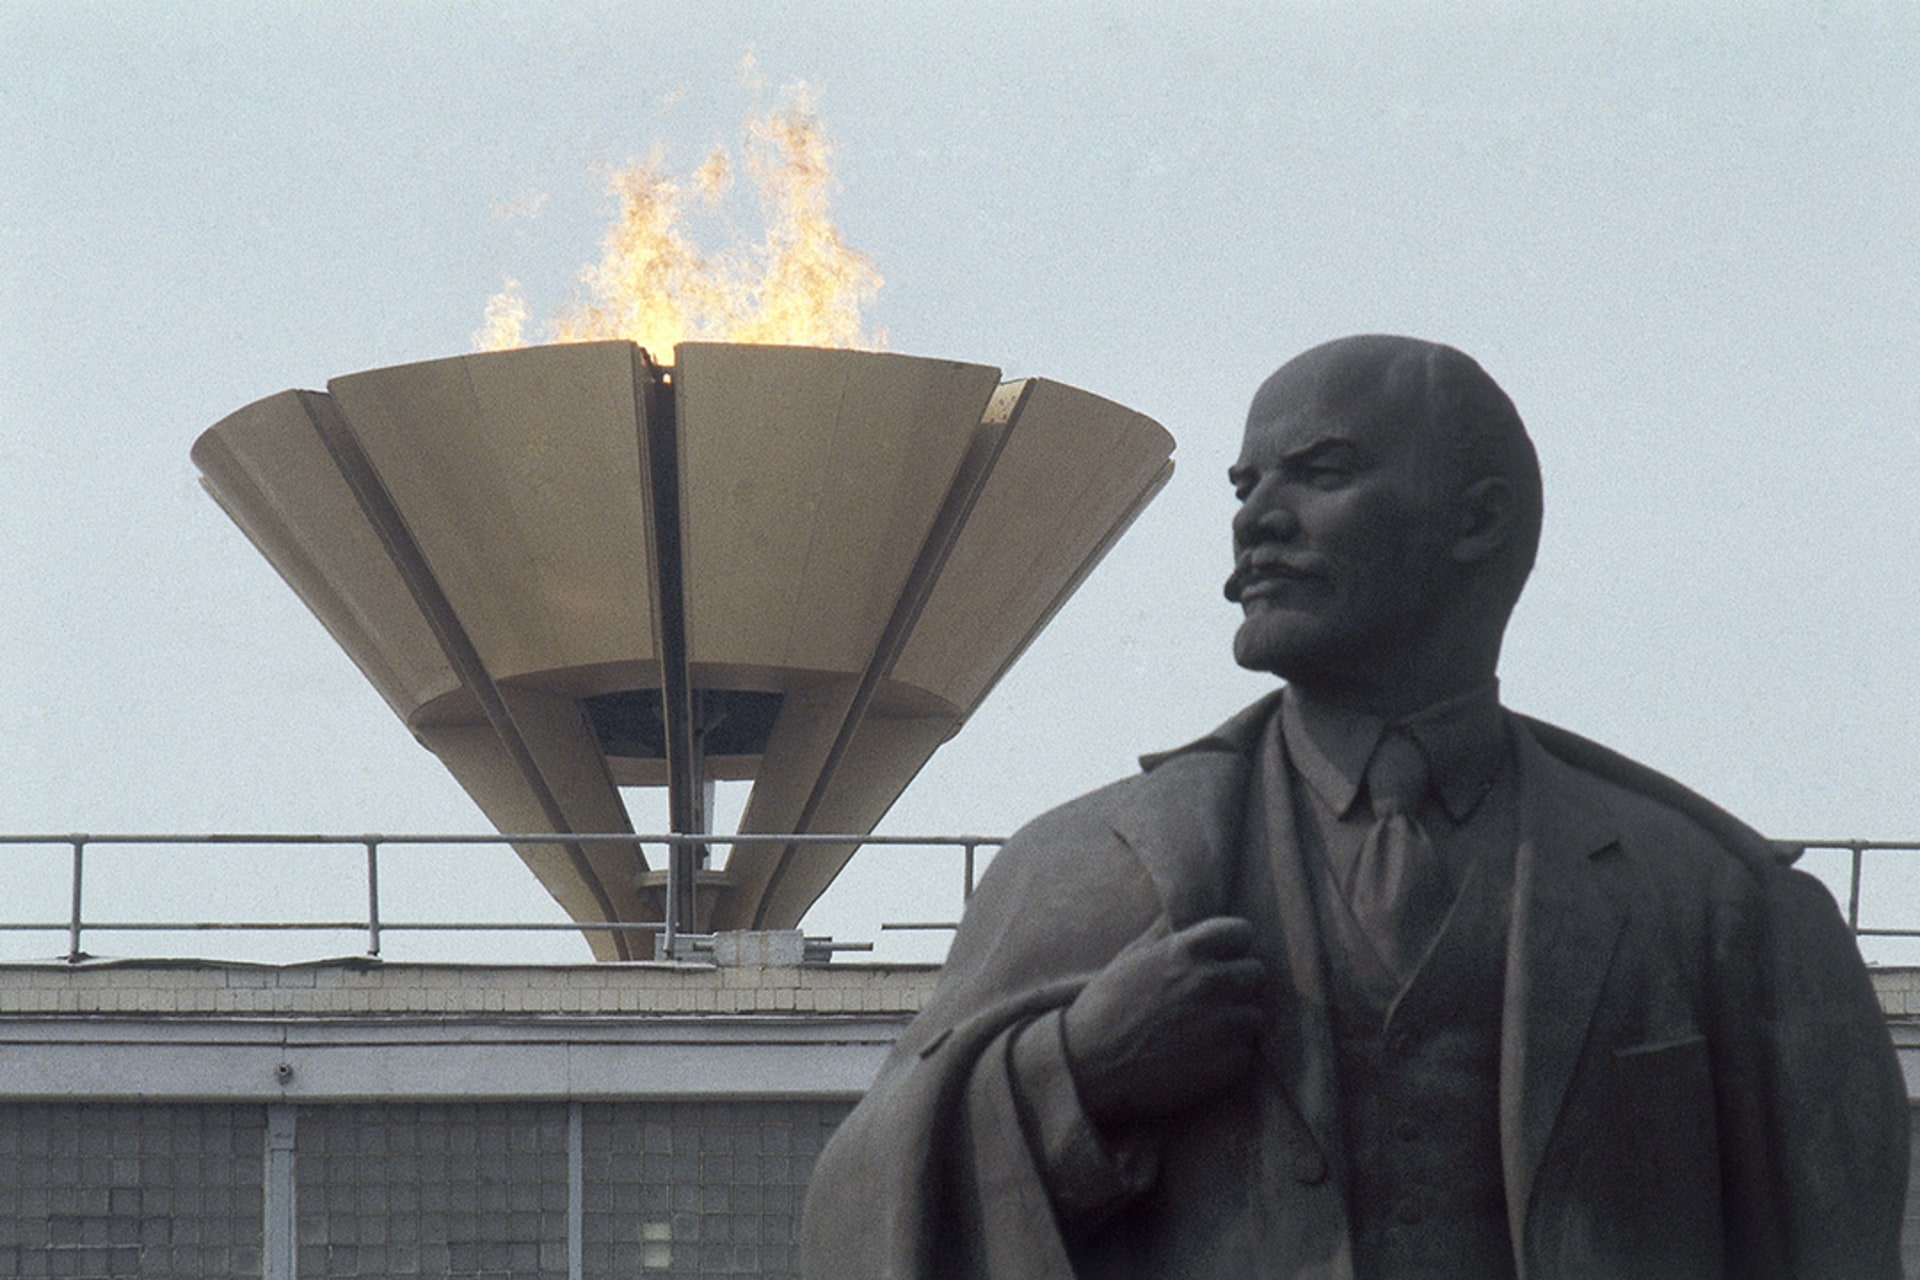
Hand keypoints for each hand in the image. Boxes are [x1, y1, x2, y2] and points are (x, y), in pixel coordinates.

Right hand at [1061, 916, 1267, 1123]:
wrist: (1090, 1066)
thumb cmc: (1105, 1008)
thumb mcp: (1130, 958)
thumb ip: (1164, 934)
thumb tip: (1179, 913)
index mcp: (1188, 951)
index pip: (1242, 931)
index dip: (1231, 947)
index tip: (1221, 960)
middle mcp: (1212, 982)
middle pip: (1257, 973)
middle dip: (1238, 985)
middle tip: (1212, 1001)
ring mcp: (1224, 1023)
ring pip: (1256, 1015)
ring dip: (1237, 1023)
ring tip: (1205, 1033)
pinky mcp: (1230, 1062)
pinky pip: (1246, 1053)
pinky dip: (1230, 1057)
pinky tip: (1201, 1058)